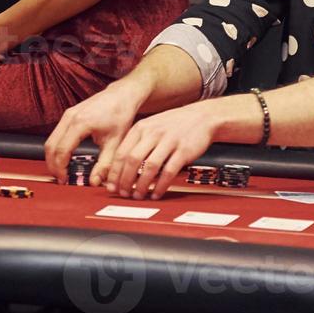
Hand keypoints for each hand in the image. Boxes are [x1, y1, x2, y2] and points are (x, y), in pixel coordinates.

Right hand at [44, 81, 146, 183]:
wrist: (122, 95)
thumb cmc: (120, 115)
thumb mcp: (115, 143)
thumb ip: (105, 164)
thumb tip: (94, 182)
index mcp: (80, 123)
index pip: (62, 150)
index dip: (60, 168)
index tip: (65, 180)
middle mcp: (70, 117)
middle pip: (51, 146)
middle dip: (53, 165)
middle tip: (61, 179)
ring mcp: (67, 115)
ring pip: (51, 140)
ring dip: (53, 157)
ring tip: (62, 171)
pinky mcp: (68, 115)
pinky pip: (56, 134)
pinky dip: (56, 148)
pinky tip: (65, 158)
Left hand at [102, 100, 222, 199]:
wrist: (202, 116)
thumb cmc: (174, 124)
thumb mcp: (151, 126)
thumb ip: (137, 142)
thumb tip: (120, 166)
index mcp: (141, 128)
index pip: (121, 152)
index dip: (114, 172)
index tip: (111, 185)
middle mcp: (153, 133)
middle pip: (132, 160)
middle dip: (125, 181)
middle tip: (123, 193)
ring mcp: (169, 141)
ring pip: (150, 167)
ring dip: (142, 185)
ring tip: (138, 195)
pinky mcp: (183, 151)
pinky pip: (169, 171)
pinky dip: (161, 185)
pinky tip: (156, 193)